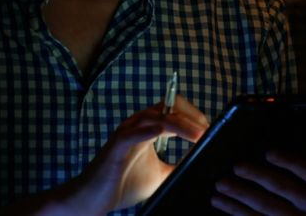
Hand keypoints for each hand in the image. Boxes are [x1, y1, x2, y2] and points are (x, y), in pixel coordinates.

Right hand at [69, 94, 209, 213]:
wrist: (94, 199)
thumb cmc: (123, 185)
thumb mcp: (162, 176)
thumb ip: (179, 167)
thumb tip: (202, 165)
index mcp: (148, 129)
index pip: (175, 111)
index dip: (194, 117)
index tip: (210, 131)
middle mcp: (137, 125)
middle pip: (167, 106)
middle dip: (190, 115)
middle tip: (207, 130)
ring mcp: (126, 133)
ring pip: (154, 116)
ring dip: (178, 124)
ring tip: (197, 134)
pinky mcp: (116, 146)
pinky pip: (132, 133)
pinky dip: (147, 131)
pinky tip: (162, 132)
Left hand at [211, 136, 305, 214]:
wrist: (286, 206)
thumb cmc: (284, 176)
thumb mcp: (289, 164)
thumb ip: (290, 146)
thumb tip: (278, 120)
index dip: (288, 160)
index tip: (269, 152)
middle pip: (282, 187)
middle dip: (258, 175)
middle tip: (237, 166)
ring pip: (265, 206)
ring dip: (240, 193)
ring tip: (221, 183)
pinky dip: (233, 208)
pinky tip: (218, 199)